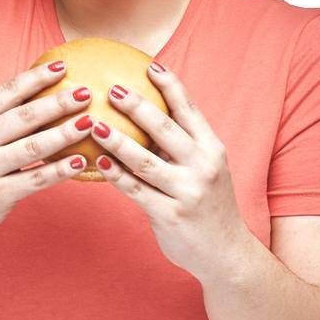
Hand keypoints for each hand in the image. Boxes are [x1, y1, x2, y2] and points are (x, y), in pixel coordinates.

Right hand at [0, 58, 99, 245]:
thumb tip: (39, 95)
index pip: (7, 92)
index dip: (36, 78)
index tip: (62, 67)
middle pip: (24, 117)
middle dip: (58, 103)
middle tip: (85, 93)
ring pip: (34, 147)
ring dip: (65, 133)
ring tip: (90, 123)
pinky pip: (35, 179)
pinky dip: (60, 170)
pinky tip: (79, 162)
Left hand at [92, 62, 253, 282]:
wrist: (226, 253)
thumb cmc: (205, 203)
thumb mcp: (204, 168)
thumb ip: (181, 144)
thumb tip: (142, 111)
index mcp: (212, 149)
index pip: (189, 110)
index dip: (170, 85)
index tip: (149, 65)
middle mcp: (203, 167)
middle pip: (166, 129)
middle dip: (137, 106)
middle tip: (110, 88)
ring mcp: (187, 192)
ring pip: (145, 160)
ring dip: (117, 141)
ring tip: (93, 124)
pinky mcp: (170, 214)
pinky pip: (136, 190)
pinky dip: (115, 175)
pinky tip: (96, 162)